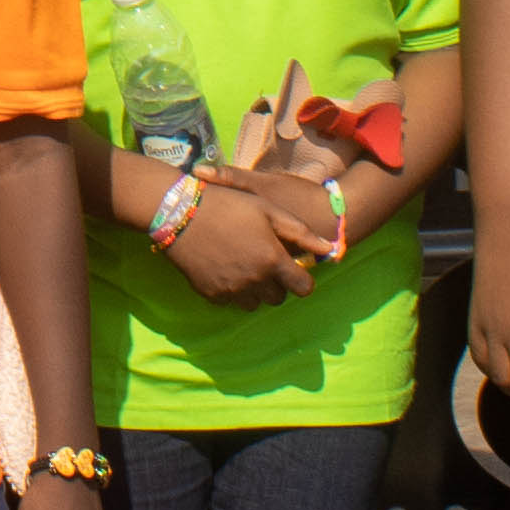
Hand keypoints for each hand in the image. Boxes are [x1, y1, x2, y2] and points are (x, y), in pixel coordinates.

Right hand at [158, 180, 322, 304]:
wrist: (180, 212)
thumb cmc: (228, 205)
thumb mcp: (268, 210)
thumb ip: (300, 233)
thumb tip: (329, 249)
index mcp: (273, 260)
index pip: (303, 288)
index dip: (301, 280)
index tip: (293, 269)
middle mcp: (255, 281)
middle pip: (278, 298)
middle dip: (276, 284)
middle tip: (264, 262)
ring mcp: (231, 290)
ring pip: (254, 304)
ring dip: (255, 290)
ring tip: (244, 265)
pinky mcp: (211, 294)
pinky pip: (230, 301)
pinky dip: (232, 290)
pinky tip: (225, 267)